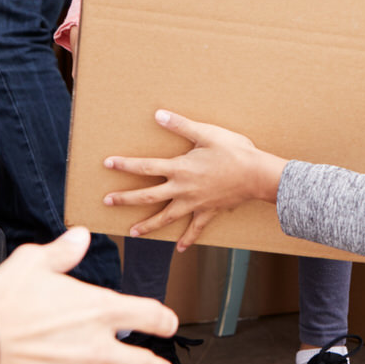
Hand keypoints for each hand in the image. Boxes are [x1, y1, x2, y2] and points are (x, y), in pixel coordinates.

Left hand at [102, 110, 286, 250]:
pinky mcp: (208, 212)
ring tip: (132, 232)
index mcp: (179, 168)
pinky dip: (187, 239)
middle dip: (126, 199)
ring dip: (148, 225)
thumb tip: (158, 114)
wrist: (256, 175)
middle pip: (148, 196)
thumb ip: (181, 125)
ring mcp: (194, 204)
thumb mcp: (207, 133)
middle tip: (107, 201)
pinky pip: (195, 229)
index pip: (145, 166)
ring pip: (166, 218)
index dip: (125, 165)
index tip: (108, 163)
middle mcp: (182, 189)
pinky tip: (180, 249)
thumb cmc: (233, 151)